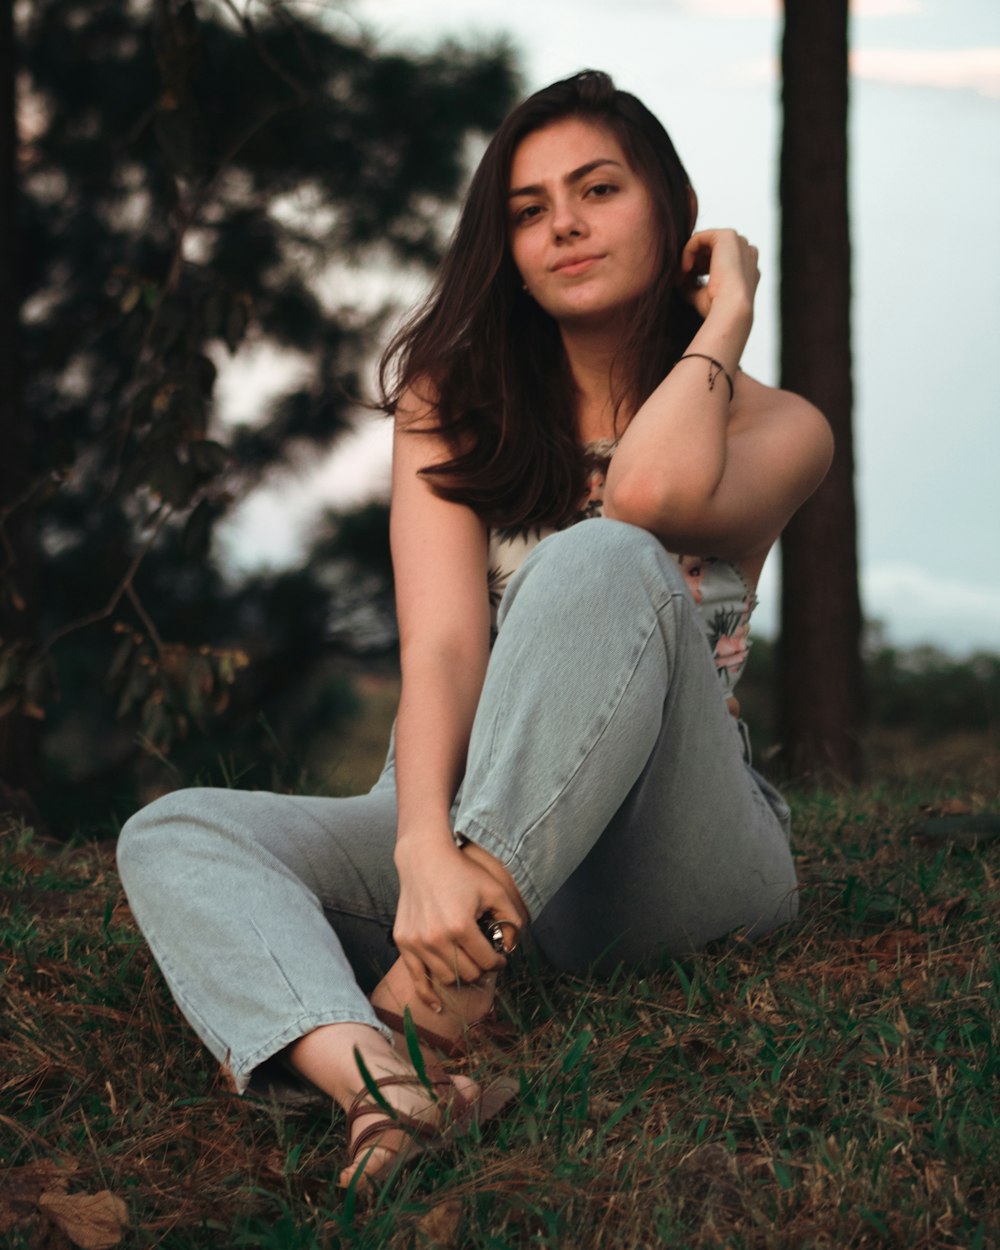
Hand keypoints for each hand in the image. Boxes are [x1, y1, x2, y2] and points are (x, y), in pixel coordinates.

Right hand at [392, 838, 521, 1010]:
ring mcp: (417, 943)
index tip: (500, 956)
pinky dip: (428, 995)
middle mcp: (436, 938)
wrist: (423, 858)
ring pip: (446, 978)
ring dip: (460, 974)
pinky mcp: (404, 942)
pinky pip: (417, 978)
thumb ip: (510, 919)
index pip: (487, 961)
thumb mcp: (494, 890)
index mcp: (460, 926)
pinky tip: (438, 1006)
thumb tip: (510, 947)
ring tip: (467, 963)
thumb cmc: (461, 872)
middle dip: (481, 969)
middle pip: (467, 973)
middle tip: (485, 958)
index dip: (499, 961)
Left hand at [679, 228, 759, 322]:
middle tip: (682, 278)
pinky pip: (701, 236)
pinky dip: (688, 249)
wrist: (731, 308)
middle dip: (695, 262)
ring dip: (691, 256)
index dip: (700, 269)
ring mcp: (739, 243)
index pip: (720, 261)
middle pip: (713, 250)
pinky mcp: (728, 236)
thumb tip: (679, 280)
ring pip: (707, 242)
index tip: (687, 282)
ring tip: (683, 274)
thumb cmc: (719, 307)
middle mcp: (746, 254)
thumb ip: (693, 285)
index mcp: (745, 269)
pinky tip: (686, 267)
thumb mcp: (702, 295)